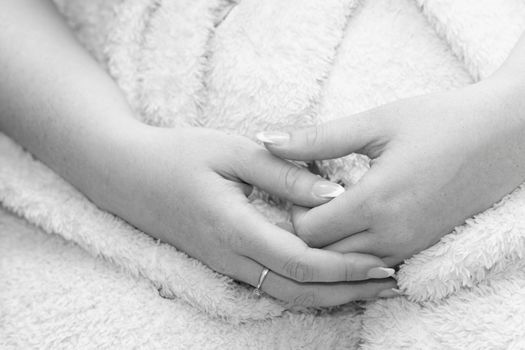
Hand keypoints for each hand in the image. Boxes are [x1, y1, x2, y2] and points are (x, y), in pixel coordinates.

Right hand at [98, 125, 396, 305]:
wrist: (127, 176)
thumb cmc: (178, 155)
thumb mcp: (231, 150)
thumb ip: (283, 172)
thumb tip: (335, 191)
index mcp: (234, 226)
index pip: (299, 260)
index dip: (344, 266)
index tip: (383, 261)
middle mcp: (231, 256)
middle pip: (299, 289)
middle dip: (347, 290)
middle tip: (389, 280)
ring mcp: (226, 264)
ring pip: (286, 294)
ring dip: (331, 294)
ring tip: (369, 285)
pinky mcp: (224, 262)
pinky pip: (272, 285)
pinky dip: (307, 287)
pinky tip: (329, 278)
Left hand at [259, 76, 524, 265]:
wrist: (503, 137)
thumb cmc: (440, 121)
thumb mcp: (375, 123)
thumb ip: (316, 138)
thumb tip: (265, 138)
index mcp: (376, 202)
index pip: (307, 231)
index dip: (292, 209)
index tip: (296, 183)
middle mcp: (391, 235)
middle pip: (321, 255)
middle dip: (305, 230)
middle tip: (304, 197)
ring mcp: (407, 247)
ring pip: (345, 266)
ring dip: (328, 243)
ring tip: (328, 206)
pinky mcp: (418, 249)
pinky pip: (371, 265)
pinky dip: (352, 249)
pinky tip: (353, 219)